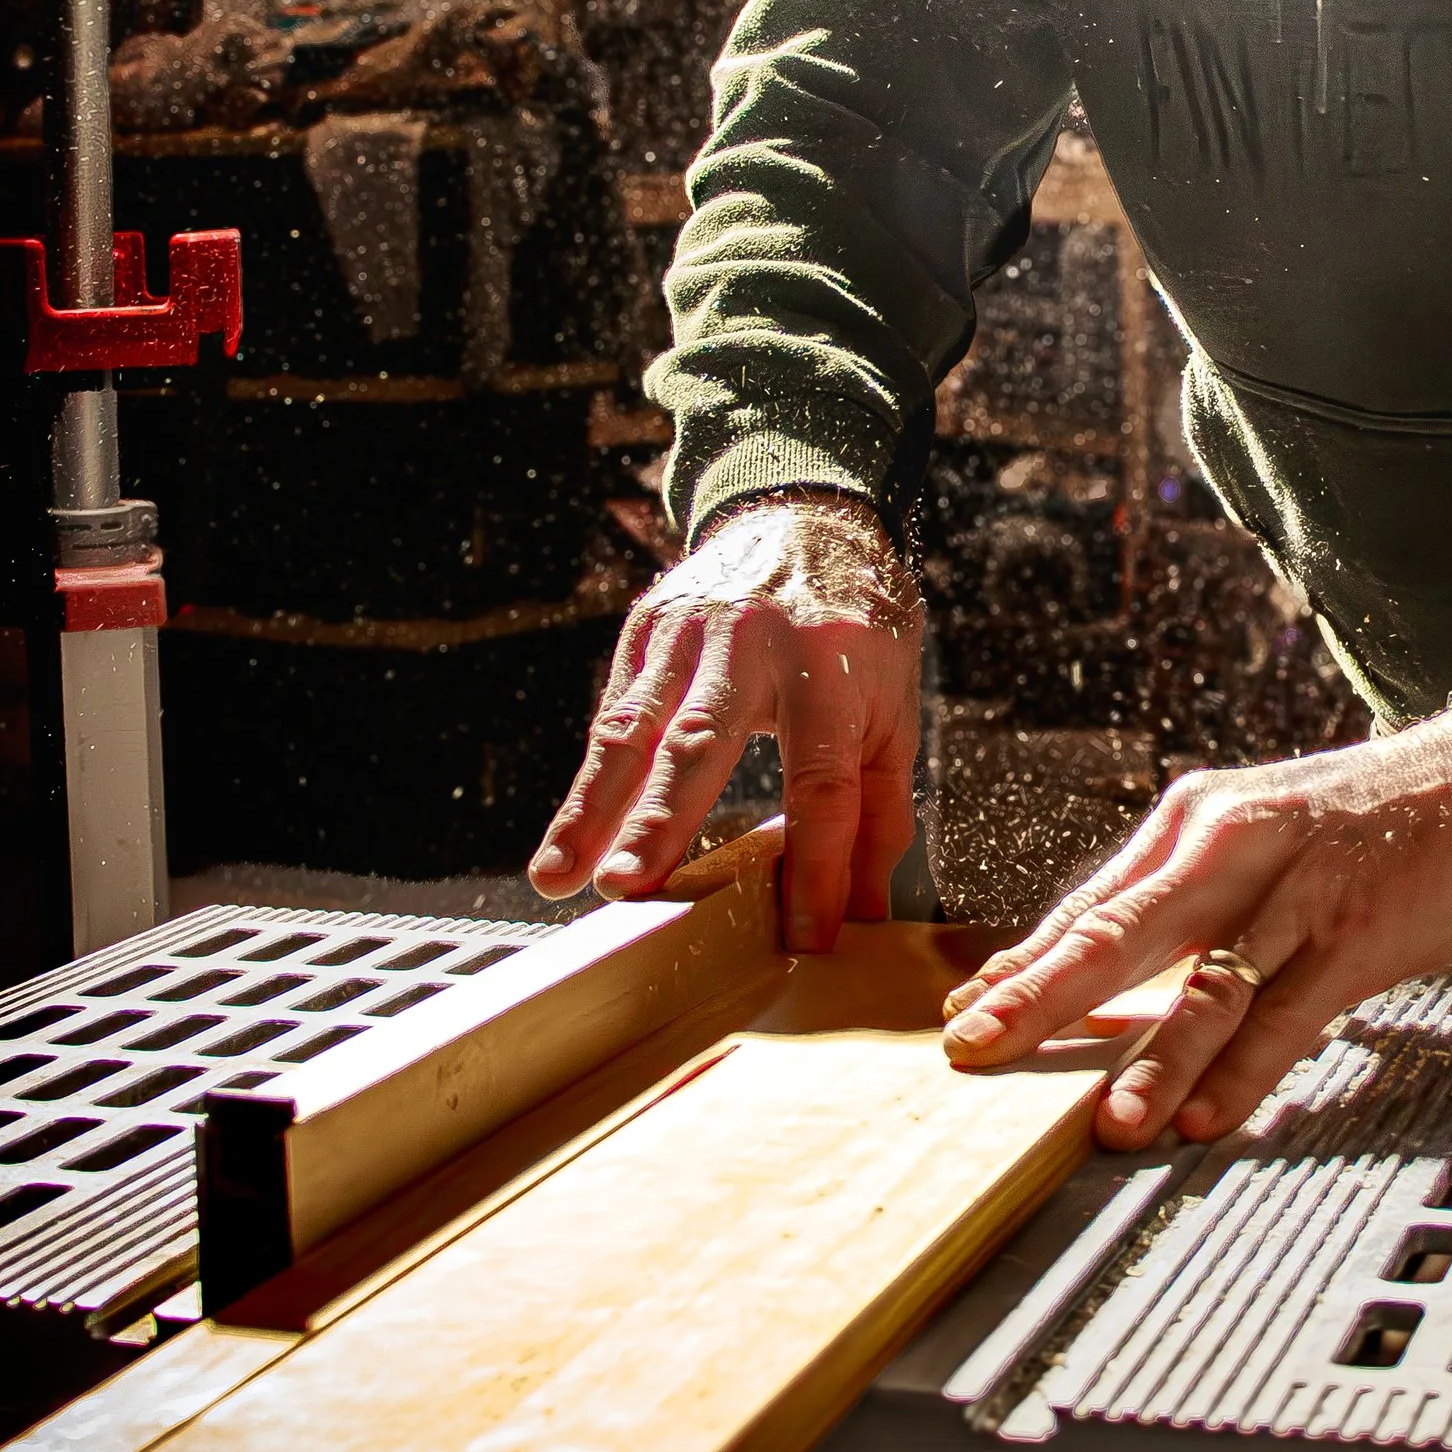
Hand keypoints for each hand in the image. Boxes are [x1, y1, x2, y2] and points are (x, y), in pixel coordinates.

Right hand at [530, 493, 922, 950]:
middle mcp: (754, 644)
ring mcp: (690, 630)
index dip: (817, 864)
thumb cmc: (856, 628)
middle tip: (629, 888)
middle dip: (663, 822)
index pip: (823, 781)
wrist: (806, 515)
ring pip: (631, 729)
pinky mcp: (645, 628)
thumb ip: (879, 808)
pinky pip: (614, 711)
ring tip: (558, 877)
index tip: (804, 935)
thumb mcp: (894, 708)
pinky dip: (590, 780)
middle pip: (703, 743)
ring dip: (590, 810)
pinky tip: (568, 838)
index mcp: (831, 668)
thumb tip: (862, 908)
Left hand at [941, 703, 1451, 1148]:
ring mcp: (1297, 890)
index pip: (1091, 906)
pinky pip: (1292, 1011)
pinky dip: (1249, 1070)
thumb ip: (1187, 900)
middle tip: (976, 1047)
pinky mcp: (1359, 930)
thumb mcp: (1259, 837)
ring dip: (1154, 1059)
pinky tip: (1211, 1113)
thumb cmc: (1365, 818)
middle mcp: (1233, 846)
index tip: (964, 1016)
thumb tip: (1102, 972)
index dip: (1023, 966)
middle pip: (1120, 934)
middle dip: (1040, 997)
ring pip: (1208, 985)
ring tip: (1108, 1121)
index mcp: (1195, 823)